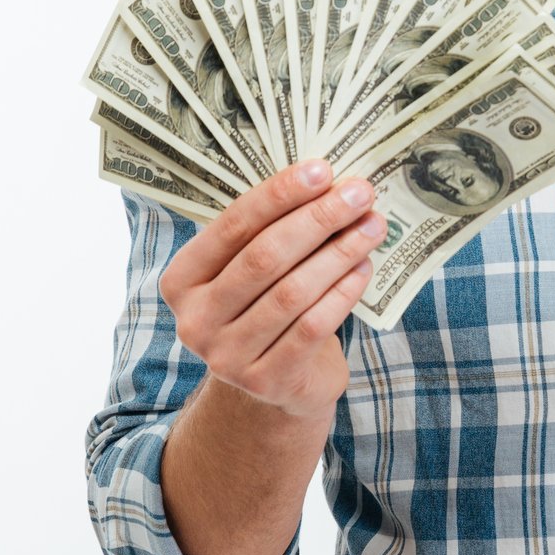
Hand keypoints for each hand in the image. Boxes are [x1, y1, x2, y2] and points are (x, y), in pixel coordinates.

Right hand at [158, 159, 387, 421]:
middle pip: (264, 257)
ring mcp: (227, 357)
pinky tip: (364, 267)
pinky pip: (312, 327)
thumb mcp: (253, 271)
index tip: (322, 170)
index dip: (279, 195)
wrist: (274, 384)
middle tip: (359, 194)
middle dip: (317, 219)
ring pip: (292, 292)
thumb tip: (331, 182)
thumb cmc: (266, 308)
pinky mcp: (266, 380)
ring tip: (372, 226)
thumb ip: (274, 231)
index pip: (233, 226)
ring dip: (339, 253)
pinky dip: (343, 293)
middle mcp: (195, 319)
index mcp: (182, 280)